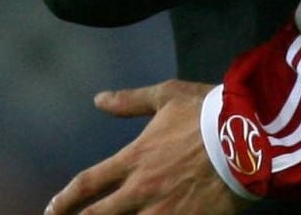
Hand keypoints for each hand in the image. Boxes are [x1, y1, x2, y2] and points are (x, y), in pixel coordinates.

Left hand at [45, 80, 246, 214]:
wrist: (248, 137)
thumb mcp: (168, 96)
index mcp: (134, 159)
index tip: (52, 208)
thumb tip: (99, 99)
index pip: (87, 184)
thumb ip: (132, 101)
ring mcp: (163, 211)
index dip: (65, 199)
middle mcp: (141, 190)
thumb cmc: (209, 113)